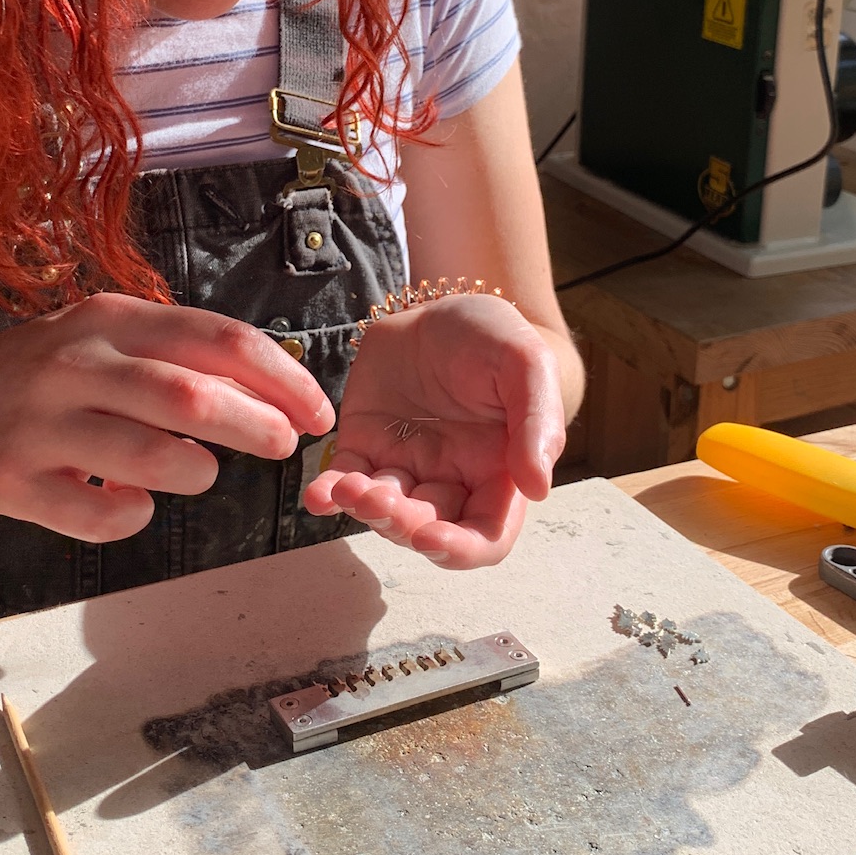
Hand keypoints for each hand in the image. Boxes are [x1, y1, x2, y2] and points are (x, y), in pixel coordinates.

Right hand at [0, 293, 334, 541]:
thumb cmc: (34, 379)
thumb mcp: (96, 340)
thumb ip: (171, 356)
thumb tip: (272, 389)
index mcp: (107, 318)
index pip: (217, 338)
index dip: (282, 378)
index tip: (317, 411)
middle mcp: (72, 362)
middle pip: (193, 397)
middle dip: (258, 427)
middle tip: (284, 448)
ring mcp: (38, 423)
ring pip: (154, 458)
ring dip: (196, 473)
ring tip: (197, 472)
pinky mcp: (11, 481)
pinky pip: (102, 516)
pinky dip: (134, 517)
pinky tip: (129, 504)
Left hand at [301, 295, 566, 567]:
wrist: (440, 305)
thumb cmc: (493, 337)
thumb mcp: (527, 366)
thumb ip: (537, 424)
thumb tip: (537, 489)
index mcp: (496, 474)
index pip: (484, 537)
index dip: (459, 549)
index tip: (430, 538)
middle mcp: (451, 480)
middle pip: (426, 530)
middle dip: (401, 525)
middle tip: (379, 500)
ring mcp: (405, 466)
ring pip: (383, 511)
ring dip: (364, 509)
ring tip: (348, 487)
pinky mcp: (365, 445)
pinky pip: (344, 480)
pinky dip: (328, 495)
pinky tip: (318, 496)